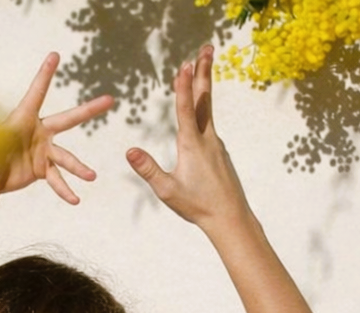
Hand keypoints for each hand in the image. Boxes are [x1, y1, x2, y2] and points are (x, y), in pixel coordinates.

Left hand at [0, 53, 111, 204]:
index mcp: (24, 118)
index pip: (37, 92)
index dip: (45, 74)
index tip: (55, 55)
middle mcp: (39, 132)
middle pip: (68, 119)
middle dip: (89, 110)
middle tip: (110, 100)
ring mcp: (44, 151)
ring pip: (66, 157)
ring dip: (78, 167)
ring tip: (91, 176)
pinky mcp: (43, 170)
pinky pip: (58, 180)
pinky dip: (65, 190)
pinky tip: (74, 200)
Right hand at [126, 46, 246, 226]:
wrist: (230, 218)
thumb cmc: (198, 206)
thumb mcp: (167, 191)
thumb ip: (149, 169)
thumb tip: (129, 151)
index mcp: (192, 145)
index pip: (187, 109)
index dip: (184, 86)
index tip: (185, 63)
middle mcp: (207, 139)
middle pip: (205, 98)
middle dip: (204, 71)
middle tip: (207, 47)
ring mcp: (216, 144)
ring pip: (209, 108)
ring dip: (204, 84)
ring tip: (202, 66)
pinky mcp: (219, 152)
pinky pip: (210, 123)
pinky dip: (205, 107)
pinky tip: (201, 109)